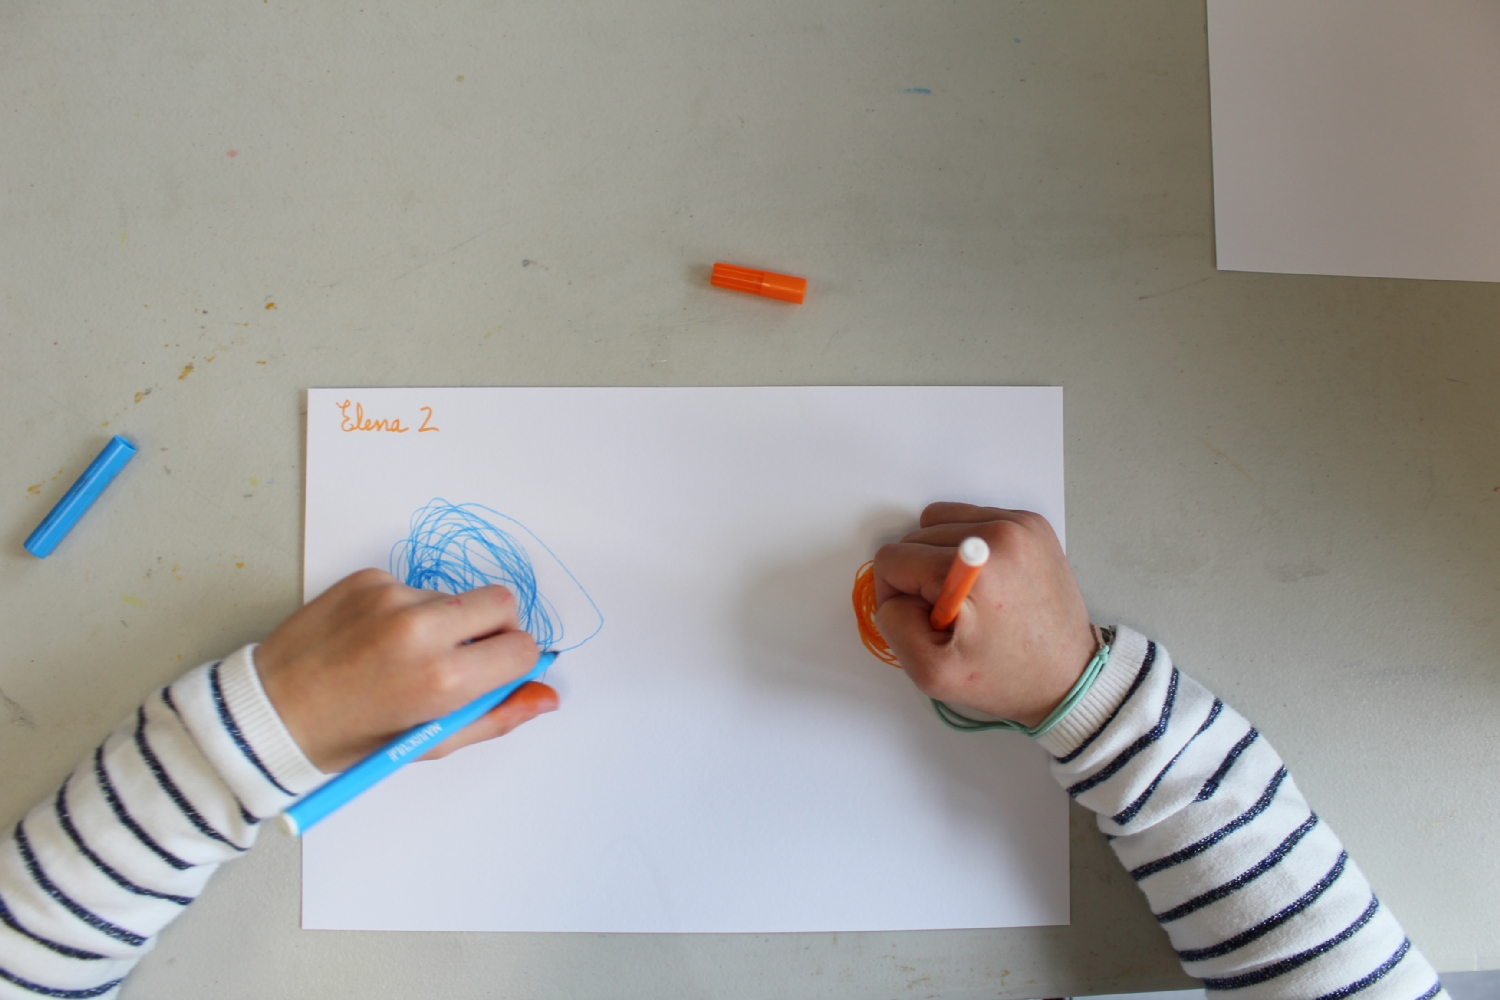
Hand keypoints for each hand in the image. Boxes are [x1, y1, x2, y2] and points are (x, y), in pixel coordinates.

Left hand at [254, 569, 555, 771]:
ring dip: (446, 621)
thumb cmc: (350, 739)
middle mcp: (422, 629)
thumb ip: (495, 716)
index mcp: (444, 679)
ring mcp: (393, 598)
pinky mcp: (368, 578)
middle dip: (494, 628)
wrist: (270, 713)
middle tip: (465, 656)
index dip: (512, 663)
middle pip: (501, 602)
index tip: (493, 674)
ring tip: (404, 655)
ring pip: (455, 597)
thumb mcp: (429, 741)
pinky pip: (414, 587)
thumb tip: (546, 697)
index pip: (521, 648)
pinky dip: (407, 609)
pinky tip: (378, 639)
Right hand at [873, 503, 1095, 727]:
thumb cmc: (1005, 679)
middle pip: (915, 537)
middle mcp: (1000, 533)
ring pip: (939, 523)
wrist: (1067, 679)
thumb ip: (892, 622)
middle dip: (921, 577)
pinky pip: (971, 519)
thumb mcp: (930, 671)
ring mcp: (1020, 524)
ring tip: (970, 596)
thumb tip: (894, 589)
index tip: (925, 621)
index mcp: (975, 566)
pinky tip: (986, 583)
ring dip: (940, 558)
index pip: (893, 559)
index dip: (895, 595)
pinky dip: (966, 548)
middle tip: (953, 615)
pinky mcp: (1031, 524)